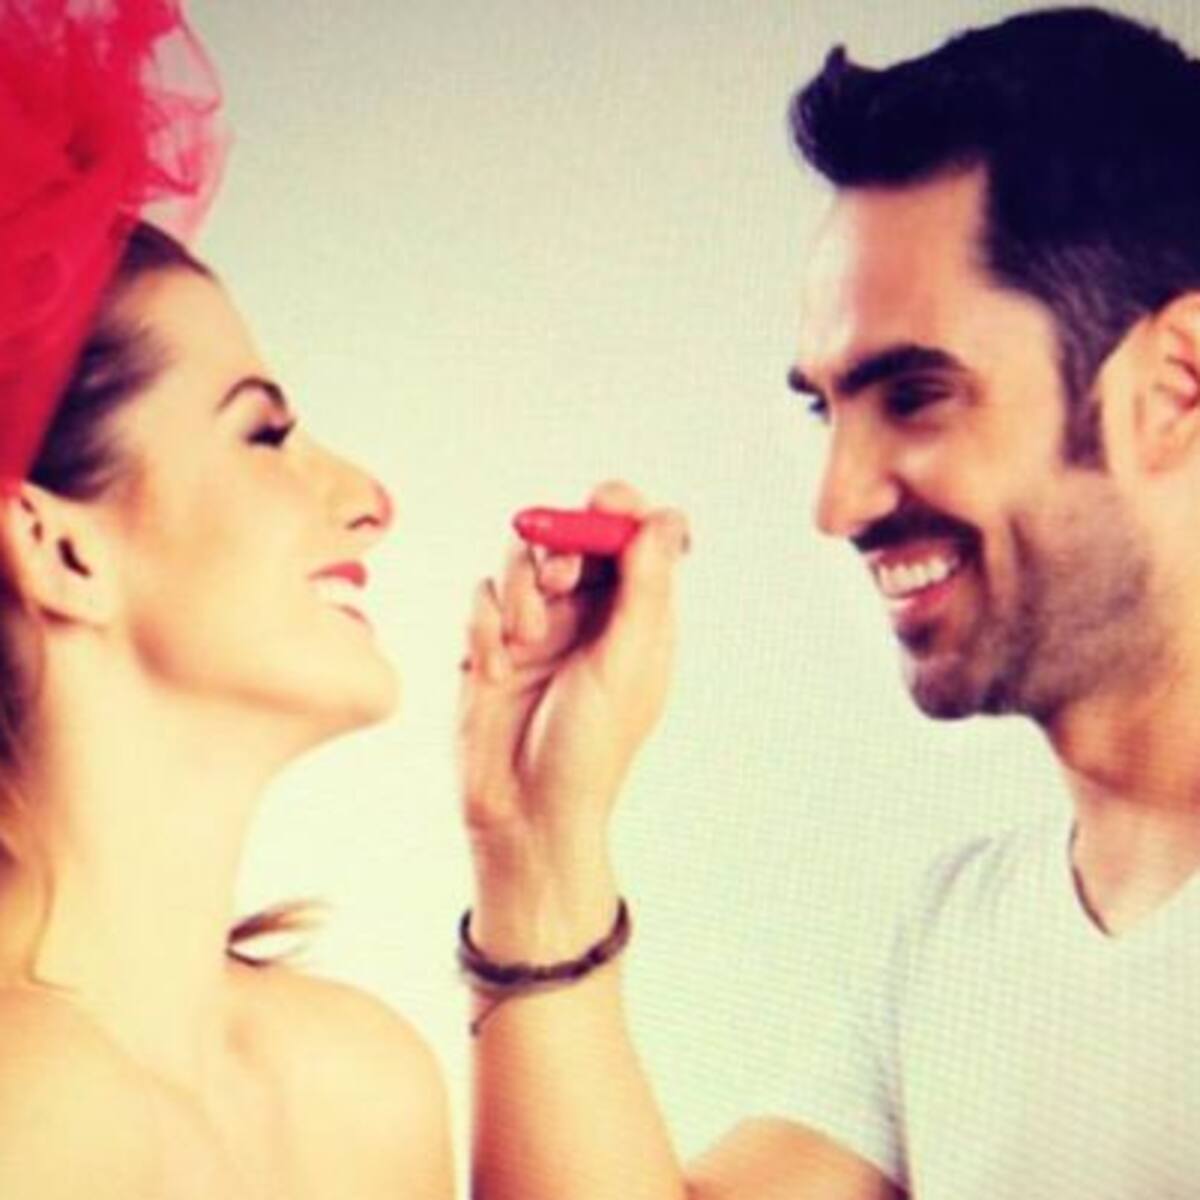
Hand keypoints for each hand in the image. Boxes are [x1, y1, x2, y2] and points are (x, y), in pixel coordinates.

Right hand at [458, 481, 689, 890]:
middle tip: (559, 579)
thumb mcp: (626, 663)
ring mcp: (537, 628)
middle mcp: (587, 615)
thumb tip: (665, 518)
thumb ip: (644, 587)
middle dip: (560, 546)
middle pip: (571, 537)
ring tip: (524, 639)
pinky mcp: (491, 646)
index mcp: (635, 617)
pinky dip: (485, 625)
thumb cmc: (589, 750)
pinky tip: (495, 668)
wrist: (522, 813)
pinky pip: (481, 599)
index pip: (634, 538)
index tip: (602, 501)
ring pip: (521, 561)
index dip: (620, 511)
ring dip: (520, 590)